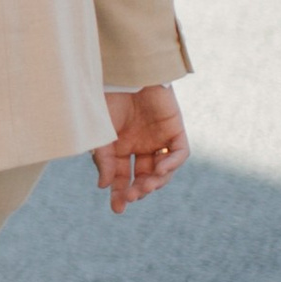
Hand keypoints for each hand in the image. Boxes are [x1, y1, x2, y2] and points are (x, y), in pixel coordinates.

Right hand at [93, 84, 185, 212]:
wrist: (126, 73)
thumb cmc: (108, 98)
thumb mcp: (101, 133)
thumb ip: (103, 159)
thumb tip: (104, 186)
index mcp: (120, 148)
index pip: (122, 178)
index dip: (120, 194)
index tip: (117, 208)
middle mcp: (140, 146)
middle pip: (143, 177)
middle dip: (137, 190)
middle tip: (131, 197)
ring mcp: (159, 139)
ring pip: (163, 170)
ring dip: (155, 181)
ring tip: (145, 186)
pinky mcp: (175, 129)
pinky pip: (179, 153)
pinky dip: (172, 163)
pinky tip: (160, 170)